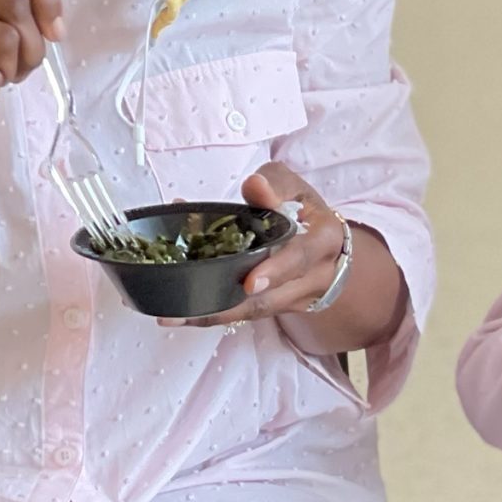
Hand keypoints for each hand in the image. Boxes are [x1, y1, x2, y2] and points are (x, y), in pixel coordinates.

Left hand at [168, 165, 355, 327]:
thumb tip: (255, 185)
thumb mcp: (297, 189)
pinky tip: (182, 314)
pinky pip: (245, 314)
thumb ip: (276, 184)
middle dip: (230, 306)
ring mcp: (295, 299)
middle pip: (272, 298)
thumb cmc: (307, 213)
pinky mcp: (276, 308)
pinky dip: (213, 313)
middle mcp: (313, 277)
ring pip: (254, 312)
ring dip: (213, 315)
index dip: (276, 271)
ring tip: (174, 317)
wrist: (327, 247)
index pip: (301, 258)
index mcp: (323, 241)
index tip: (250, 282)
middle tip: (191, 308)